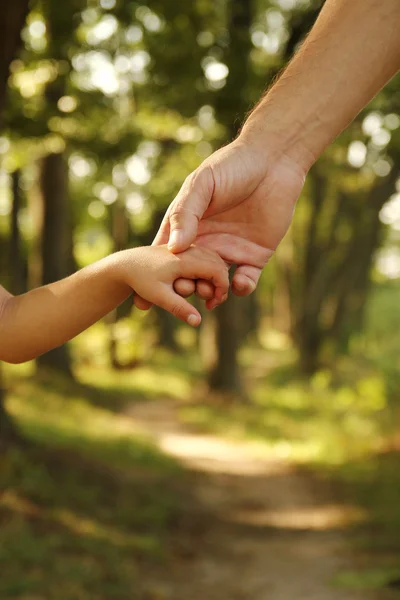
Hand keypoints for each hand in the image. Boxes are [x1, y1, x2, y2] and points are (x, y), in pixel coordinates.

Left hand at [118, 245, 228, 325]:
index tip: (213, 303)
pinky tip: (201, 286)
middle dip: (221, 284)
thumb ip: (179, 308)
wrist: (126, 264)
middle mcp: (189, 249)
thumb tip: (197, 322)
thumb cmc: (141, 280)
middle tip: (213, 303)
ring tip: (208, 296)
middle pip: (219, 263)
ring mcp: (187, 247)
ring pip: (213, 258)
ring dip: (215, 276)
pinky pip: (205, 256)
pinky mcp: (185, 249)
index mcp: (185, 259)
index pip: (217, 271)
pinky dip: (208, 271)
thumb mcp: (159, 296)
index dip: (221, 289)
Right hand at [134, 133, 306, 309]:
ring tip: (210, 293)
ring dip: (211, 292)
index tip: (148, 291)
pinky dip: (242, 287)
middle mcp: (207, 242)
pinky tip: (239, 284)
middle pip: (190, 275)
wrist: (273, 160)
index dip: (158, 274)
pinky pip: (246, 280)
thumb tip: (174, 249)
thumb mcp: (202, 184)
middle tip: (186, 292)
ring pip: (215, 282)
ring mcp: (231, 250)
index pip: (168, 255)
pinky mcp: (255, 255)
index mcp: (189, 226)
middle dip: (186, 287)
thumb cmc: (232, 165)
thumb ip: (186, 214)